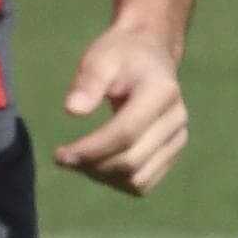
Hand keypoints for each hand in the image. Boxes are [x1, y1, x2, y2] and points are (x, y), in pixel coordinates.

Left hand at [57, 22, 189, 194]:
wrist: (149, 54)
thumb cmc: (120, 54)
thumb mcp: (100, 57)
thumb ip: (88, 82)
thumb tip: (72, 110)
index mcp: (162, 92)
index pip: (126, 133)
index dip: (91, 149)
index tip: (60, 154)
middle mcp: (176, 119)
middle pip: (132, 161)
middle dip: (92, 166)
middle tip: (62, 157)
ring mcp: (178, 139)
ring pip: (138, 180)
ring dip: (102, 177)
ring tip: (78, 160)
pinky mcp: (172, 154)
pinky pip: (143, 183)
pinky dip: (116, 181)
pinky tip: (95, 164)